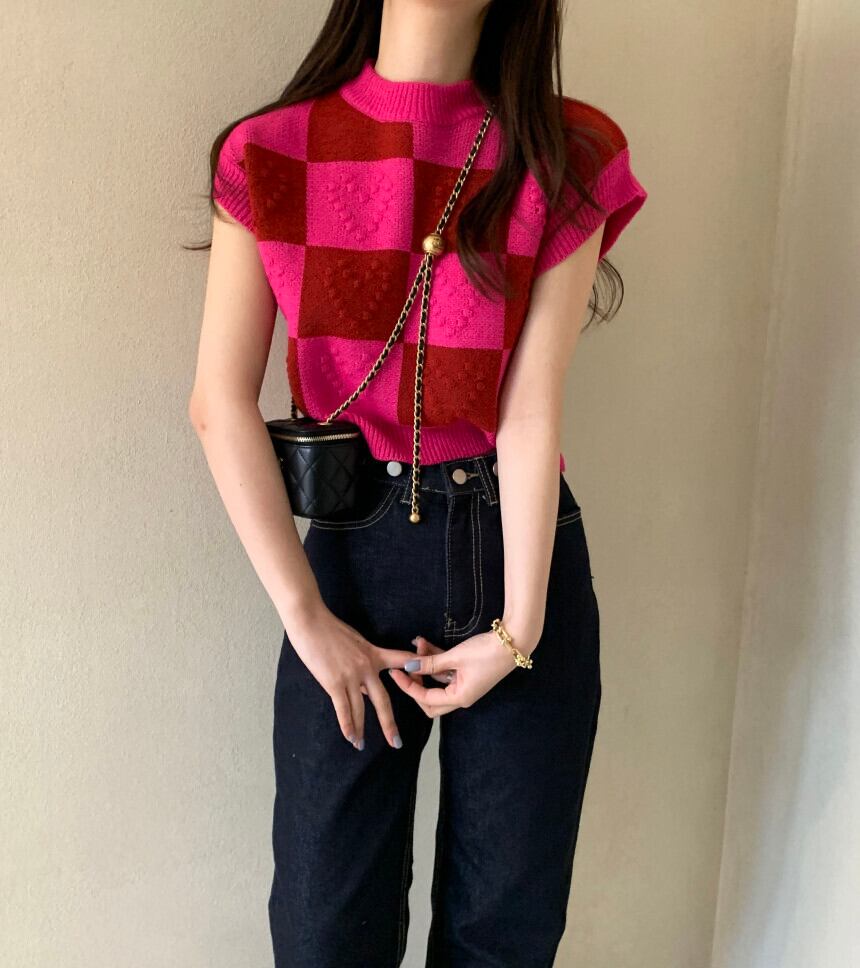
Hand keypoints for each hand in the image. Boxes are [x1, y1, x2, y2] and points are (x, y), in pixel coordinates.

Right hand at [287, 605, 417, 750]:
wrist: (311, 621)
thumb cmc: (329, 628)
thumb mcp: (354, 642)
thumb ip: (362, 663)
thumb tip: (363, 688)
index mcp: (374, 653)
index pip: (401, 661)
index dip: (415, 671)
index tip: (425, 684)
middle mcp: (367, 667)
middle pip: (383, 700)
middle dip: (389, 723)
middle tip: (396, 742)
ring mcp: (351, 675)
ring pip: (361, 708)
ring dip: (362, 729)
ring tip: (362, 746)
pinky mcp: (334, 681)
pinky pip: (343, 708)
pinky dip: (347, 725)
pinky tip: (350, 738)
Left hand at [387, 631, 521, 717]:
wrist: (515, 641)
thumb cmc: (487, 652)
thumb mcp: (455, 656)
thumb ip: (430, 662)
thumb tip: (408, 665)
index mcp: (459, 697)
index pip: (426, 699)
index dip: (408, 686)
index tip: (395, 673)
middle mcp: (462, 696)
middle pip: (430, 700)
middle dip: (416, 682)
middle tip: (408, 666)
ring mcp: (466, 685)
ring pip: (438, 681)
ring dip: (426, 665)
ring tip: (418, 644)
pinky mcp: (469, 674)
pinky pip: (447, 672)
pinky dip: (437, 661)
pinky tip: (428, 645)